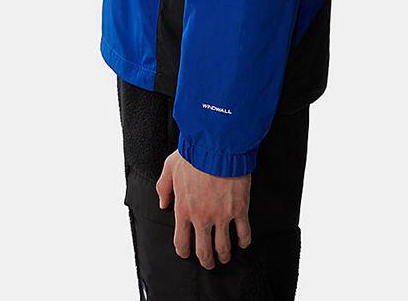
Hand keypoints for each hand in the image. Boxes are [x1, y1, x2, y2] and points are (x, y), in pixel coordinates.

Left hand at [155, 150, 251, 268]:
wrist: (217, 145)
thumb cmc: (193, 153)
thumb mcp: (170, 167)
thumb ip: (163, 187)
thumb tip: (163, 203)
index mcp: (183, 209)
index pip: (181, 242)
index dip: (184, 252)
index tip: (187, 253)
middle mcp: (202, 218)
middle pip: (203, 251)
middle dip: (206, 261)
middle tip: (209, 262)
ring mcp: (221, 215)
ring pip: (223, 247)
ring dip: (224, 256)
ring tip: (225, 257)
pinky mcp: (239, 209)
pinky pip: (243, 233)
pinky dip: (244, 241)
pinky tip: (243, 243)